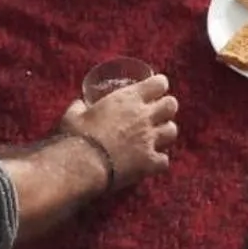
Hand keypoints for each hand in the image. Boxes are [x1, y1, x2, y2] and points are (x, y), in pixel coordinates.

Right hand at [62, 72, 178, 190]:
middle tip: (156, 114)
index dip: (158, 86)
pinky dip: (158, 161)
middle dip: (166, 108)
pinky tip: (150, 163)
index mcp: (128, 99)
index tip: (154, 89)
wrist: (81, 165)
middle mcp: (144, 116)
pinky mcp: (149, 162)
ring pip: (172, 131)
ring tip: (155, 138)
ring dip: (165, 133)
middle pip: (172, 105)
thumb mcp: (74, 114)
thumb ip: (80, 106)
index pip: (159, 83)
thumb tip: (79, 104)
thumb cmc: (76, 136)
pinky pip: (164, 161)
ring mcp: (149, 139)